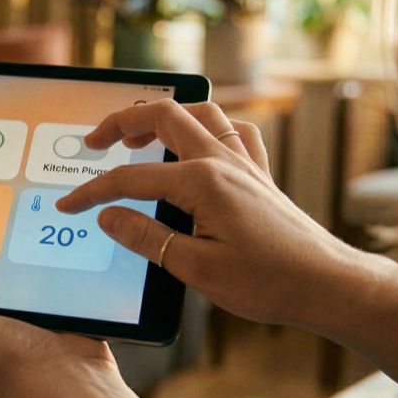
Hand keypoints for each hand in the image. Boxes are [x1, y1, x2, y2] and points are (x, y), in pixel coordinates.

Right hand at [56, 99, 363, 326]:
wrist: (328, 285)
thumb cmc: (268, 282)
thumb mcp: (196, 269)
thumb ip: (146, 238)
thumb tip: (108, 218)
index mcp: (203, 182)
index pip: (131, 179)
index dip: (93, 192)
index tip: (69, 205)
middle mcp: (224, 160)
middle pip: (164, 117)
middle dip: (122, 122)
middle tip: (95, 142)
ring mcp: (245, 162)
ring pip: (199, 113)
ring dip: (164, 116)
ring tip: (137, 135)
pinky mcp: (259, 173)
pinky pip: (234, 130)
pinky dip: (209, 127)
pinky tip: (197, 143)